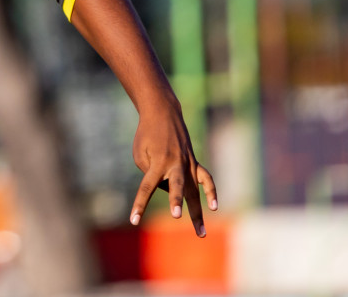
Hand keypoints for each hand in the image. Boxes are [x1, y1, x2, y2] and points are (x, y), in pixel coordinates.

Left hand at [130, 96, 217, 236]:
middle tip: (176, 216)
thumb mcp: (140, 154)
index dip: (139, 205)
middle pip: (175, 186)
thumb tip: (167, 190)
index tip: (134, 220)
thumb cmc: (146, 136)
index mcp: (156, 162)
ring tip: (200, 233)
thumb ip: (151, 176)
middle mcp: (174, 164)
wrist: (163, 114)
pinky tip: (214, 207)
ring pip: (194, 191)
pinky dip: (211, 192)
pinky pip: (206, 179)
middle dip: (176, 201)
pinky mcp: (194, 163)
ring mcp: (187, 164)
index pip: (146, 188)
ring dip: (198, 212)